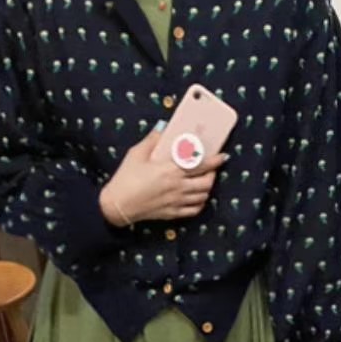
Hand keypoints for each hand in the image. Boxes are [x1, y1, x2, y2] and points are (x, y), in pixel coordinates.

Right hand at [99, 127, 226, 225]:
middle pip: (207, 182)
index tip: (223, 156)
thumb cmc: (125, 178)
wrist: (117, 205)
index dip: (215, 160)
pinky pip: (194, 210)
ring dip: (207, 188)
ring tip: (205, 181)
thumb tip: (163, 128)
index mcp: (170, 170)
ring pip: (203, 196)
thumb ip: (152, 140)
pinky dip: (200, 203)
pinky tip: (198, 198)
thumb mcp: (137, 154)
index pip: (201, 165)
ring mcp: (176, 202)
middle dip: (213, 175)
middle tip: (211, 169)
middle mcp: (177, 187)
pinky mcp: (172, 213)